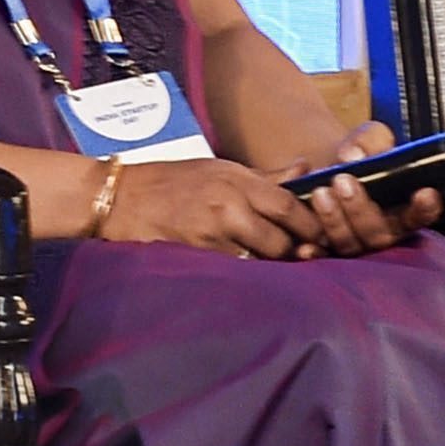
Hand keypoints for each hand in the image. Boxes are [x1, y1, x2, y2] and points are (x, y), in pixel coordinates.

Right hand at [100, 155, 329, 259]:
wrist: (120, 198)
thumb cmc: (171, 180)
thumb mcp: (218, 168)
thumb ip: (264, 177)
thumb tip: (304, 170)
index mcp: (237, 179)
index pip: (289, 206)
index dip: (312, 225)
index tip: (324, 235)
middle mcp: (228, 205)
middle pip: (281, 239)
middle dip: (297, 252)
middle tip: (307, 259)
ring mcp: (211, 232)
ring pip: (259, 259)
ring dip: (272, 267)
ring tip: (280, 269)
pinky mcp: (196, 255)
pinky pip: (233, 270)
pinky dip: (245, 273)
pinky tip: (250, 277)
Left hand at [269, 122, 438, 255]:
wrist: (323, 169)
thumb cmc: (358, 157)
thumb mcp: (369, 139)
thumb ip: (369, 140)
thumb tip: (352, 156)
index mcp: (402, 209)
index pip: (419, 215)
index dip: (424, 209)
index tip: (425, 193)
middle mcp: (381, 233)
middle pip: (378, 233)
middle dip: (361, 208)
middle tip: (343, 180)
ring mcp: (353, 245)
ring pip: (347, 244)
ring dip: (334, 221)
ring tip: (320, 192)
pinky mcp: (325, 252)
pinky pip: (320, 257)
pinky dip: (312, 252)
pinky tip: (303, 246)